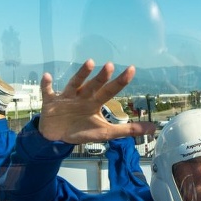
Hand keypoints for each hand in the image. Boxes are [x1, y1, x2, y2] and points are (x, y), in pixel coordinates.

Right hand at [38, 60, 157, 144]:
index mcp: (95, 102)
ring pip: (74, 84)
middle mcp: (82, 96)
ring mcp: (66, 98)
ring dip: (80, 75)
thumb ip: (128, 130)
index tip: (132, 69)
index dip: (120, 81)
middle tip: (111, 66)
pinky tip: (47, 77)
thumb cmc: (81, 130)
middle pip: (93, 85)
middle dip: (101, 77)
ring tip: (89, 63)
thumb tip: (154, 128)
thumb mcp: (106, 132)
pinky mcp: (50, 102)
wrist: (55, 137)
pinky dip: (46, 85)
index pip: (110, 90)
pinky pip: (47, 92)